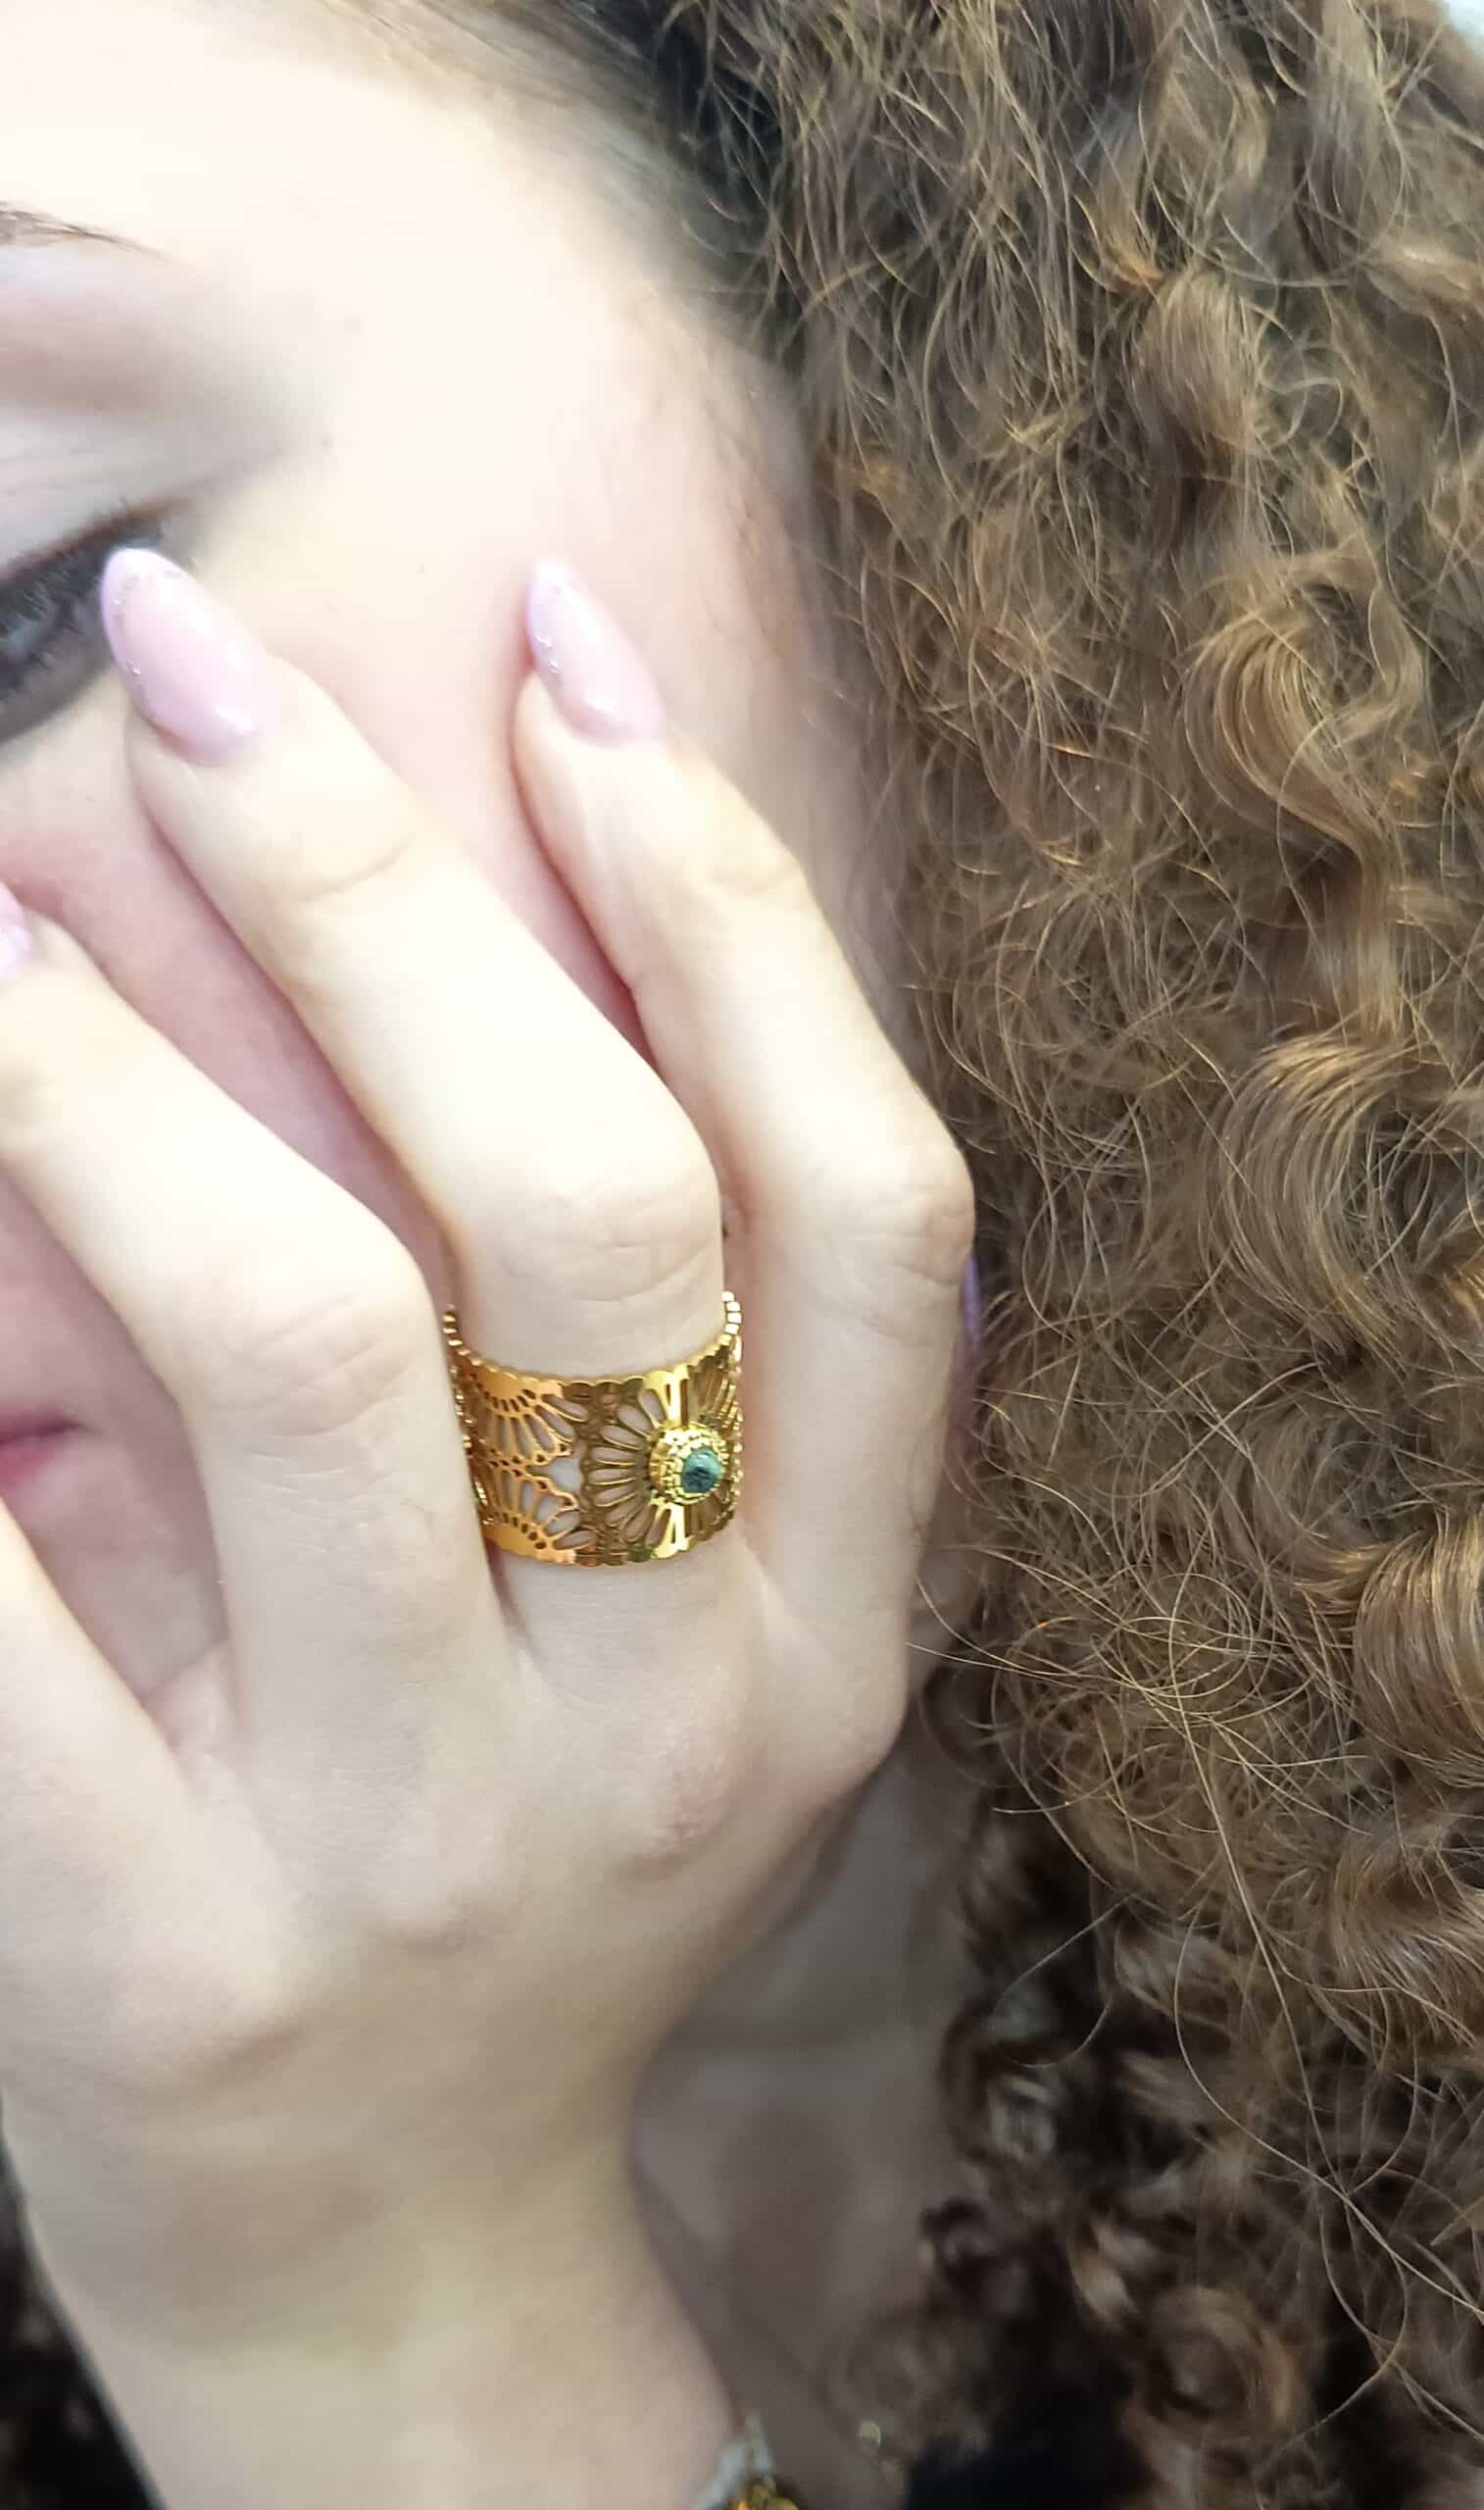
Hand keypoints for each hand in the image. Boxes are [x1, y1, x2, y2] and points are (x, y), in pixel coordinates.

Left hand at [0, 554, 974, 2367]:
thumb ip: (665, 1368)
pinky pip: (7, 1579)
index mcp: (838, 1623)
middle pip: (597, 1219)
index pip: (874, 1207)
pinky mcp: (154, 1954)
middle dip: (389, 893)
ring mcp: (426, 1850)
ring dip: (114, 1068)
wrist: (383, 2254)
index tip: (564, 663)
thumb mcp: (679, 1647)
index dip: (730, 901)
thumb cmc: (530, 1874)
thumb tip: (503, 916)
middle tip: (190, 675)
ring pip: (307, 1346)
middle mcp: (678, 1723)